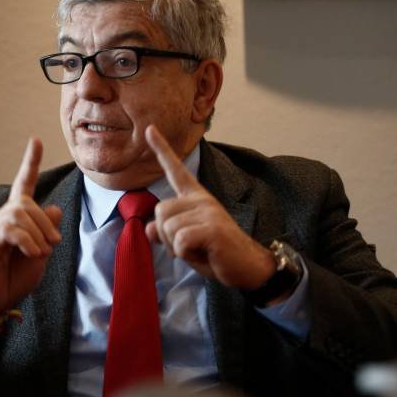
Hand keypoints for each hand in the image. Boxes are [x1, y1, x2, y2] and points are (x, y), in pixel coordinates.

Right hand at [0, 138, 62, 319]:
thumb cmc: (14, 278)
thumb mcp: (40, 254)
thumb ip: (47, 232)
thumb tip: (54, 207)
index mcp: (15, 218)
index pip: (22, 183)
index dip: (29, 162)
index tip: (35, 140)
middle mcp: (0, 218)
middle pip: (26, 203)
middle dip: (45, 223)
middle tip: (53, 245)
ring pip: (19, 214)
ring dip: (38, 235)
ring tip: (40, 254)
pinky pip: (10, 230)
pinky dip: (27, 242)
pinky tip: (32, 254)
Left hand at [144, 125, 274, 290]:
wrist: (247, 268)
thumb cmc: (215, 253)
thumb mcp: (184, 242)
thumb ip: (166, 233)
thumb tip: (149, 229)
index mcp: (196, 197)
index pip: (175, 170)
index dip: (161, 149)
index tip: (149, 128)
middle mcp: (201, 199)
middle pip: (160, 211)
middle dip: (166, 235)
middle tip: (188, 245)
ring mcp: (208, 211)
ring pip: (167, 227)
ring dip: (176, 246)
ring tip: (199, 248)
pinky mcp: (212, 227)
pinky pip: (180, 240)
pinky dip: (185, 253)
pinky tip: (203, 253)